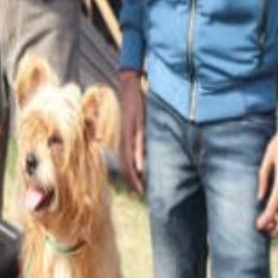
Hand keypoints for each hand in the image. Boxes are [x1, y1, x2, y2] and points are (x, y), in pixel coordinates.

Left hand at [119, 70, 145, 193]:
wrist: (131, 85)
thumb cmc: (139, 103)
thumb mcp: (142, 121)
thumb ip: (144, 134)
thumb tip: (151, 146)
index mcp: (127, 137)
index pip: (127, 161)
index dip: (131, 176)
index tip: (138, 188)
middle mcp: (125, 136)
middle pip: (125, 162)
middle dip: (132, 179)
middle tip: (139, 192)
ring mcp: (129, 131)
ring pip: (129, 156)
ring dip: (133, 172)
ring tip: (139, 186)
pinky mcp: (134, 123)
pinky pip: (136, 142)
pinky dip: (137, 156)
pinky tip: (140, 167)